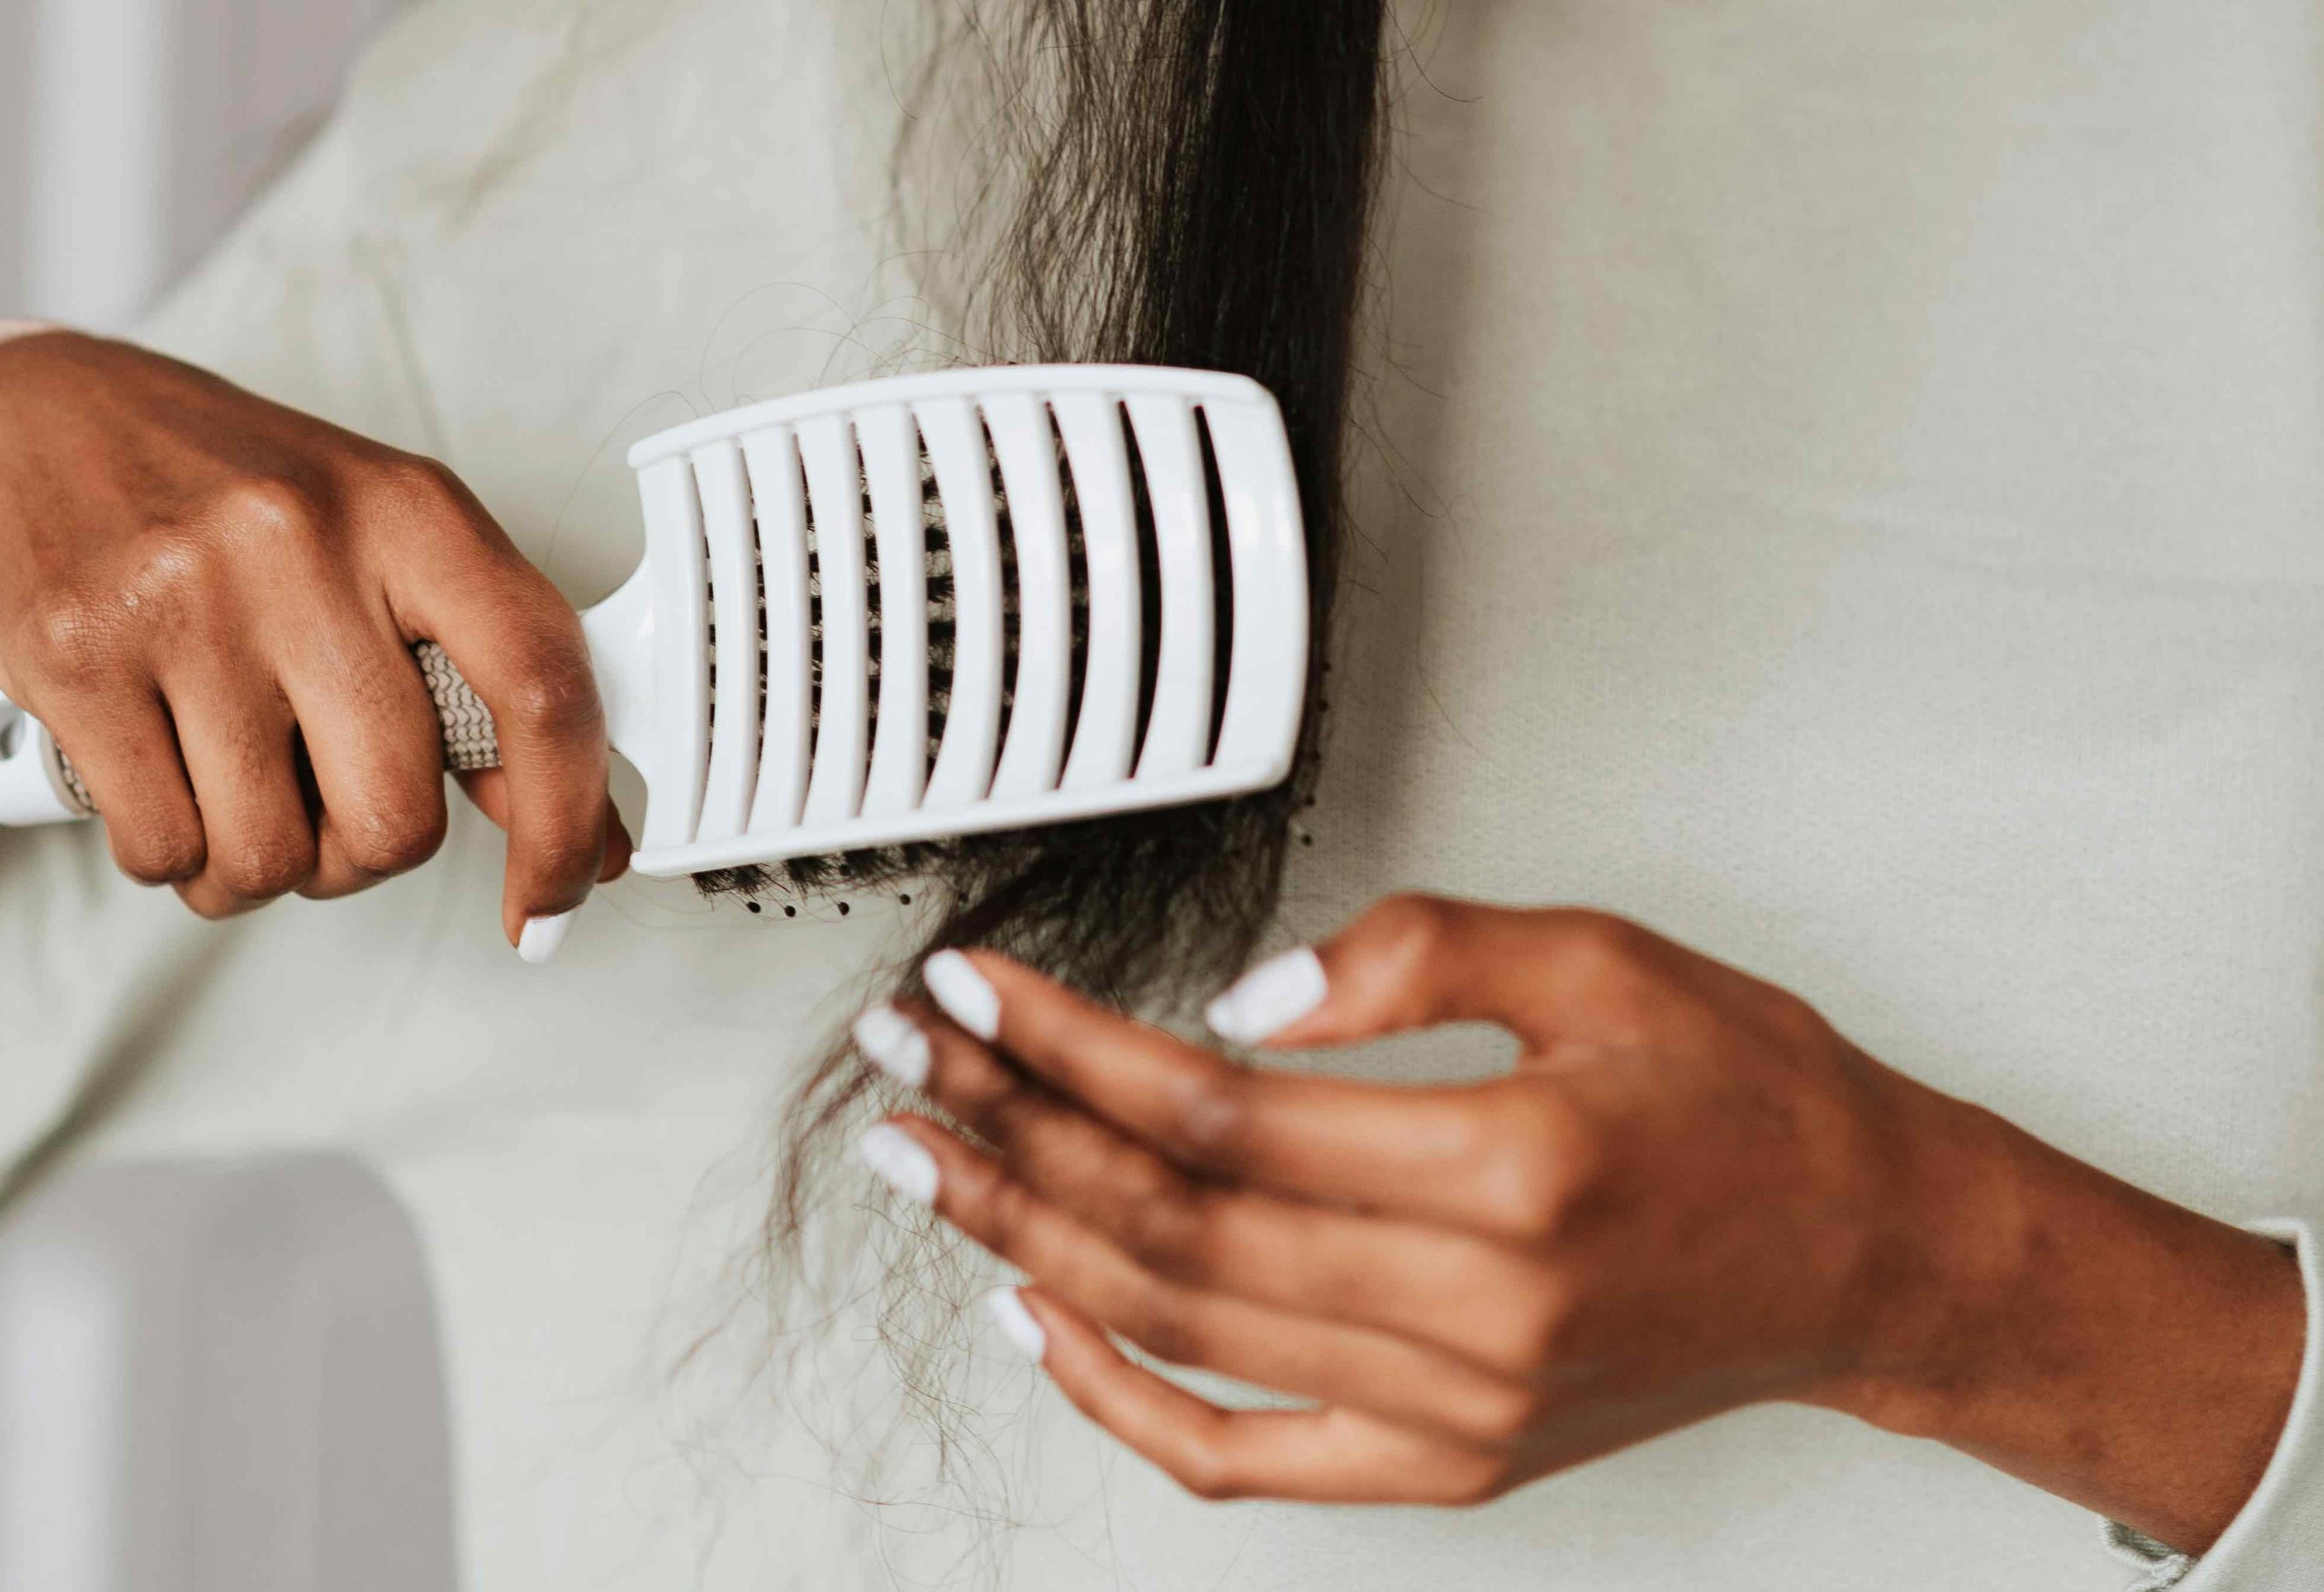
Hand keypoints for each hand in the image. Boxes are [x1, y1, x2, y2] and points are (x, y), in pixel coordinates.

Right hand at [0, 330, 626, 943]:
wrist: (40, 411)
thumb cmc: (232, 487)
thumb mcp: (387, 542)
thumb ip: (486, 679)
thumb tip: (586, 834)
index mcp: (411, 512)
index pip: (541, 683)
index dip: (568, 817)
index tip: (557, 896)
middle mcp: (302, 545)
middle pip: (394, 815)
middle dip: (366, 855)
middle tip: (333, 810)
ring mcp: (183, 601)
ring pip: (271, 854)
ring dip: (263, 863)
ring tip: (241, 789)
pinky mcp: (74, 655)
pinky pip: (161, 848)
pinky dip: (172, 852)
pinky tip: (166, 779)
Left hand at [852, 896, 2303, 1550]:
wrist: (1858, 1251)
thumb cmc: (1747, 1097)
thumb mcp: (1605, 959)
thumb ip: (1418, 953)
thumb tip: (1240, 999)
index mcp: (1512, 1169)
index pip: (1220, 1111)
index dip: (1074, 1047)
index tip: (983, 993)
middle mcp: (1478, 1310)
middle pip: (1171, 1225)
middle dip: (1014, 1134)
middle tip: (912, 1067)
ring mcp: (1456, 1408)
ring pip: (1179, 1330)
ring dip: (1030, 1241)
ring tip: (931, 1167)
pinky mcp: (1450, 1461)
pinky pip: (1242, 1454)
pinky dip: (1120, 1396)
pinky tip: (1036, 1317)